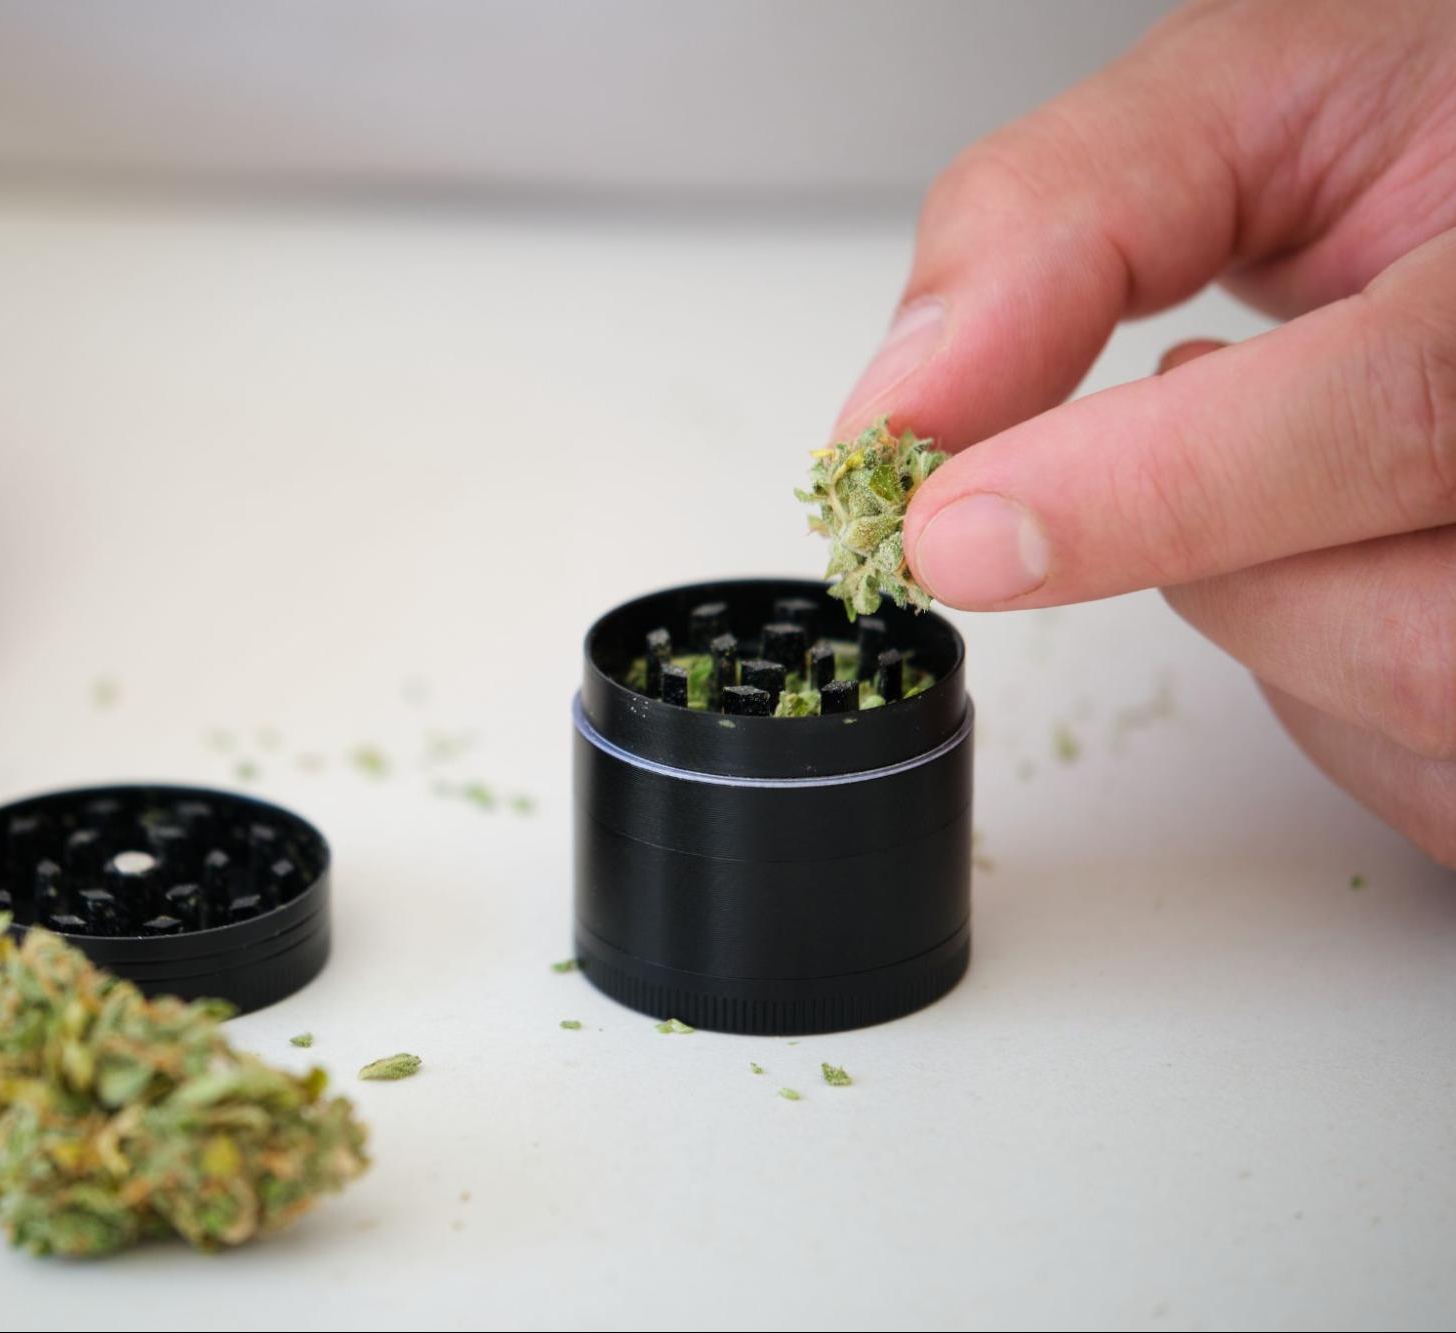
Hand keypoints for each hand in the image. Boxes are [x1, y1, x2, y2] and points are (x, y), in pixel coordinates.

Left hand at [834, 0, 1455, 866]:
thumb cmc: (1440, 137)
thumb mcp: (1259, 99)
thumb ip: (1064, 221)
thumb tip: (908, 410)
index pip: (1397, 413)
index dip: (1154, 491)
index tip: (954, 527)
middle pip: (1404, 635)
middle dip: (1214, 558)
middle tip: (1185, 428)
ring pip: (1403, 717)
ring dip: (1270, 610)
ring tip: (1299, 464)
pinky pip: (1415, 776)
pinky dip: (1325, 679)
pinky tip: (1356, 548)